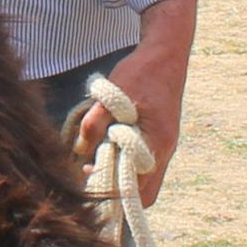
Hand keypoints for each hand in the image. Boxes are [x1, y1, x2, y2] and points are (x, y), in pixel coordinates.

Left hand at [68, 0, 194, 205]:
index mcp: (158, 141)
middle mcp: (166, 149)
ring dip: (124, 177)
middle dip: (119, 191)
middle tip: (92, 174)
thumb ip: (95, 122)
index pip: (140, 189)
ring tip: (98, 161)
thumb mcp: (112, 94)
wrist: (167, 53)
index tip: (91, 178)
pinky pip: (146, 164)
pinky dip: (129, 164)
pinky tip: (109, 149)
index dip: (115, 192)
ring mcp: (166, 145)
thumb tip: (80, 150)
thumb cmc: (141, 71)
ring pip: (147, 180)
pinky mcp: (161, 138)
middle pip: (146, 193)